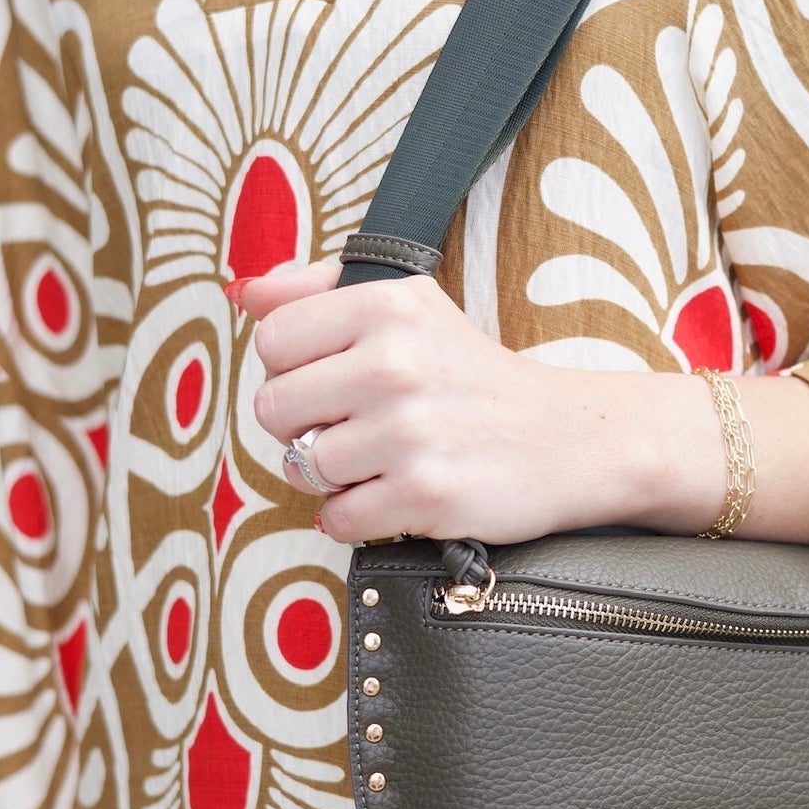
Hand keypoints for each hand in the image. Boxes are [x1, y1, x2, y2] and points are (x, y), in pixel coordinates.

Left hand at [239, 263, 696, 545]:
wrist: (565, 438)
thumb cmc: (472, 375)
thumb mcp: (410, 307)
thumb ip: (318, 290)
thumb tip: (243, 292)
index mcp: (387, 304)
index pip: (273, 339)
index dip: (297, 367)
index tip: (340, 377)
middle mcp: (395, 361)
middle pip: (273, 409)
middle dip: (306, 427)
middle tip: (358, 426)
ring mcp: (409, 431)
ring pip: (301, 467)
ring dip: (331, 476)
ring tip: (380, 461)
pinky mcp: (423, 493)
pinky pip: (336, 518)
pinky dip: (355, 517)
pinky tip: (392, 496)